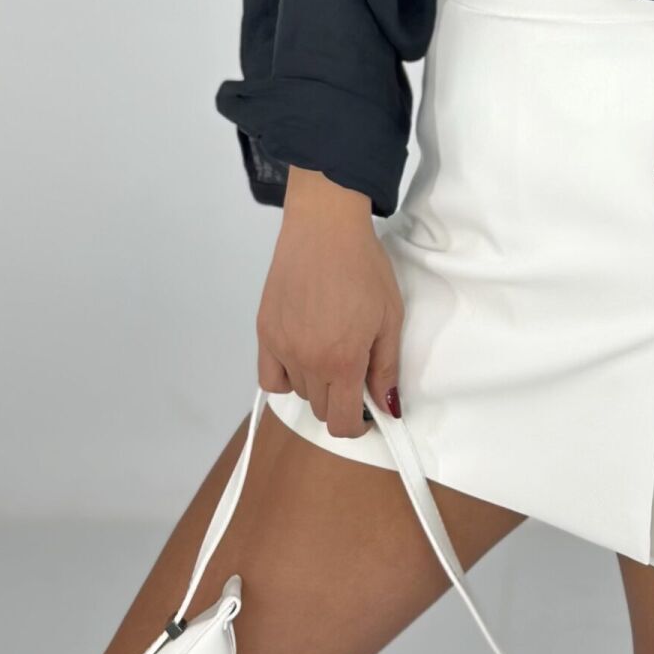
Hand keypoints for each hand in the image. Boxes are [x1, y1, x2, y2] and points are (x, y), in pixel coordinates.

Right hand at [256, 168, 404, 435]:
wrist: (325, 228)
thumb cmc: (365, 267)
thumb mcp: (390, 316)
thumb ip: (386, 367)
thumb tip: (387, 408)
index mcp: (342, 361)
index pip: (340, 423)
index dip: (356, 426)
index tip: (365, 411)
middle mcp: (307, 361)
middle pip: (319, 409)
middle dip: (340, 401)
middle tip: (354, 371)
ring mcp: (281, 347)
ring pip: (298, 392)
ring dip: (316, 385)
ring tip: (330, 351)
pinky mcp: (264, 332)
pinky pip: (270, 377)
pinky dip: (285, 377)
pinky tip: (300, 357)